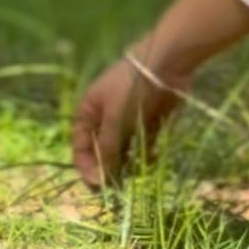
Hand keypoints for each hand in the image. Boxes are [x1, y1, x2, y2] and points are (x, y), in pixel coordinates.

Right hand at [71, 51, 191, 187]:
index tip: (97, 186)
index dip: (87, 167)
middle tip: (117, 188)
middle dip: (109, 169)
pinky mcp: (152, 119)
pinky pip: (145, 144)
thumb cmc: (132, 87)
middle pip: (103, 151)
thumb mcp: (114, 118)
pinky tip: (151, 161)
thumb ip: (107, 149)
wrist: (168, 60)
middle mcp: (108, 117)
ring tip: (134, 176)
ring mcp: (130, 119)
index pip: (81, 147)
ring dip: (128, 164)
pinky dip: (146, 155)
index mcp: (89, 112)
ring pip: (125, 150)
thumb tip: (100, 180)